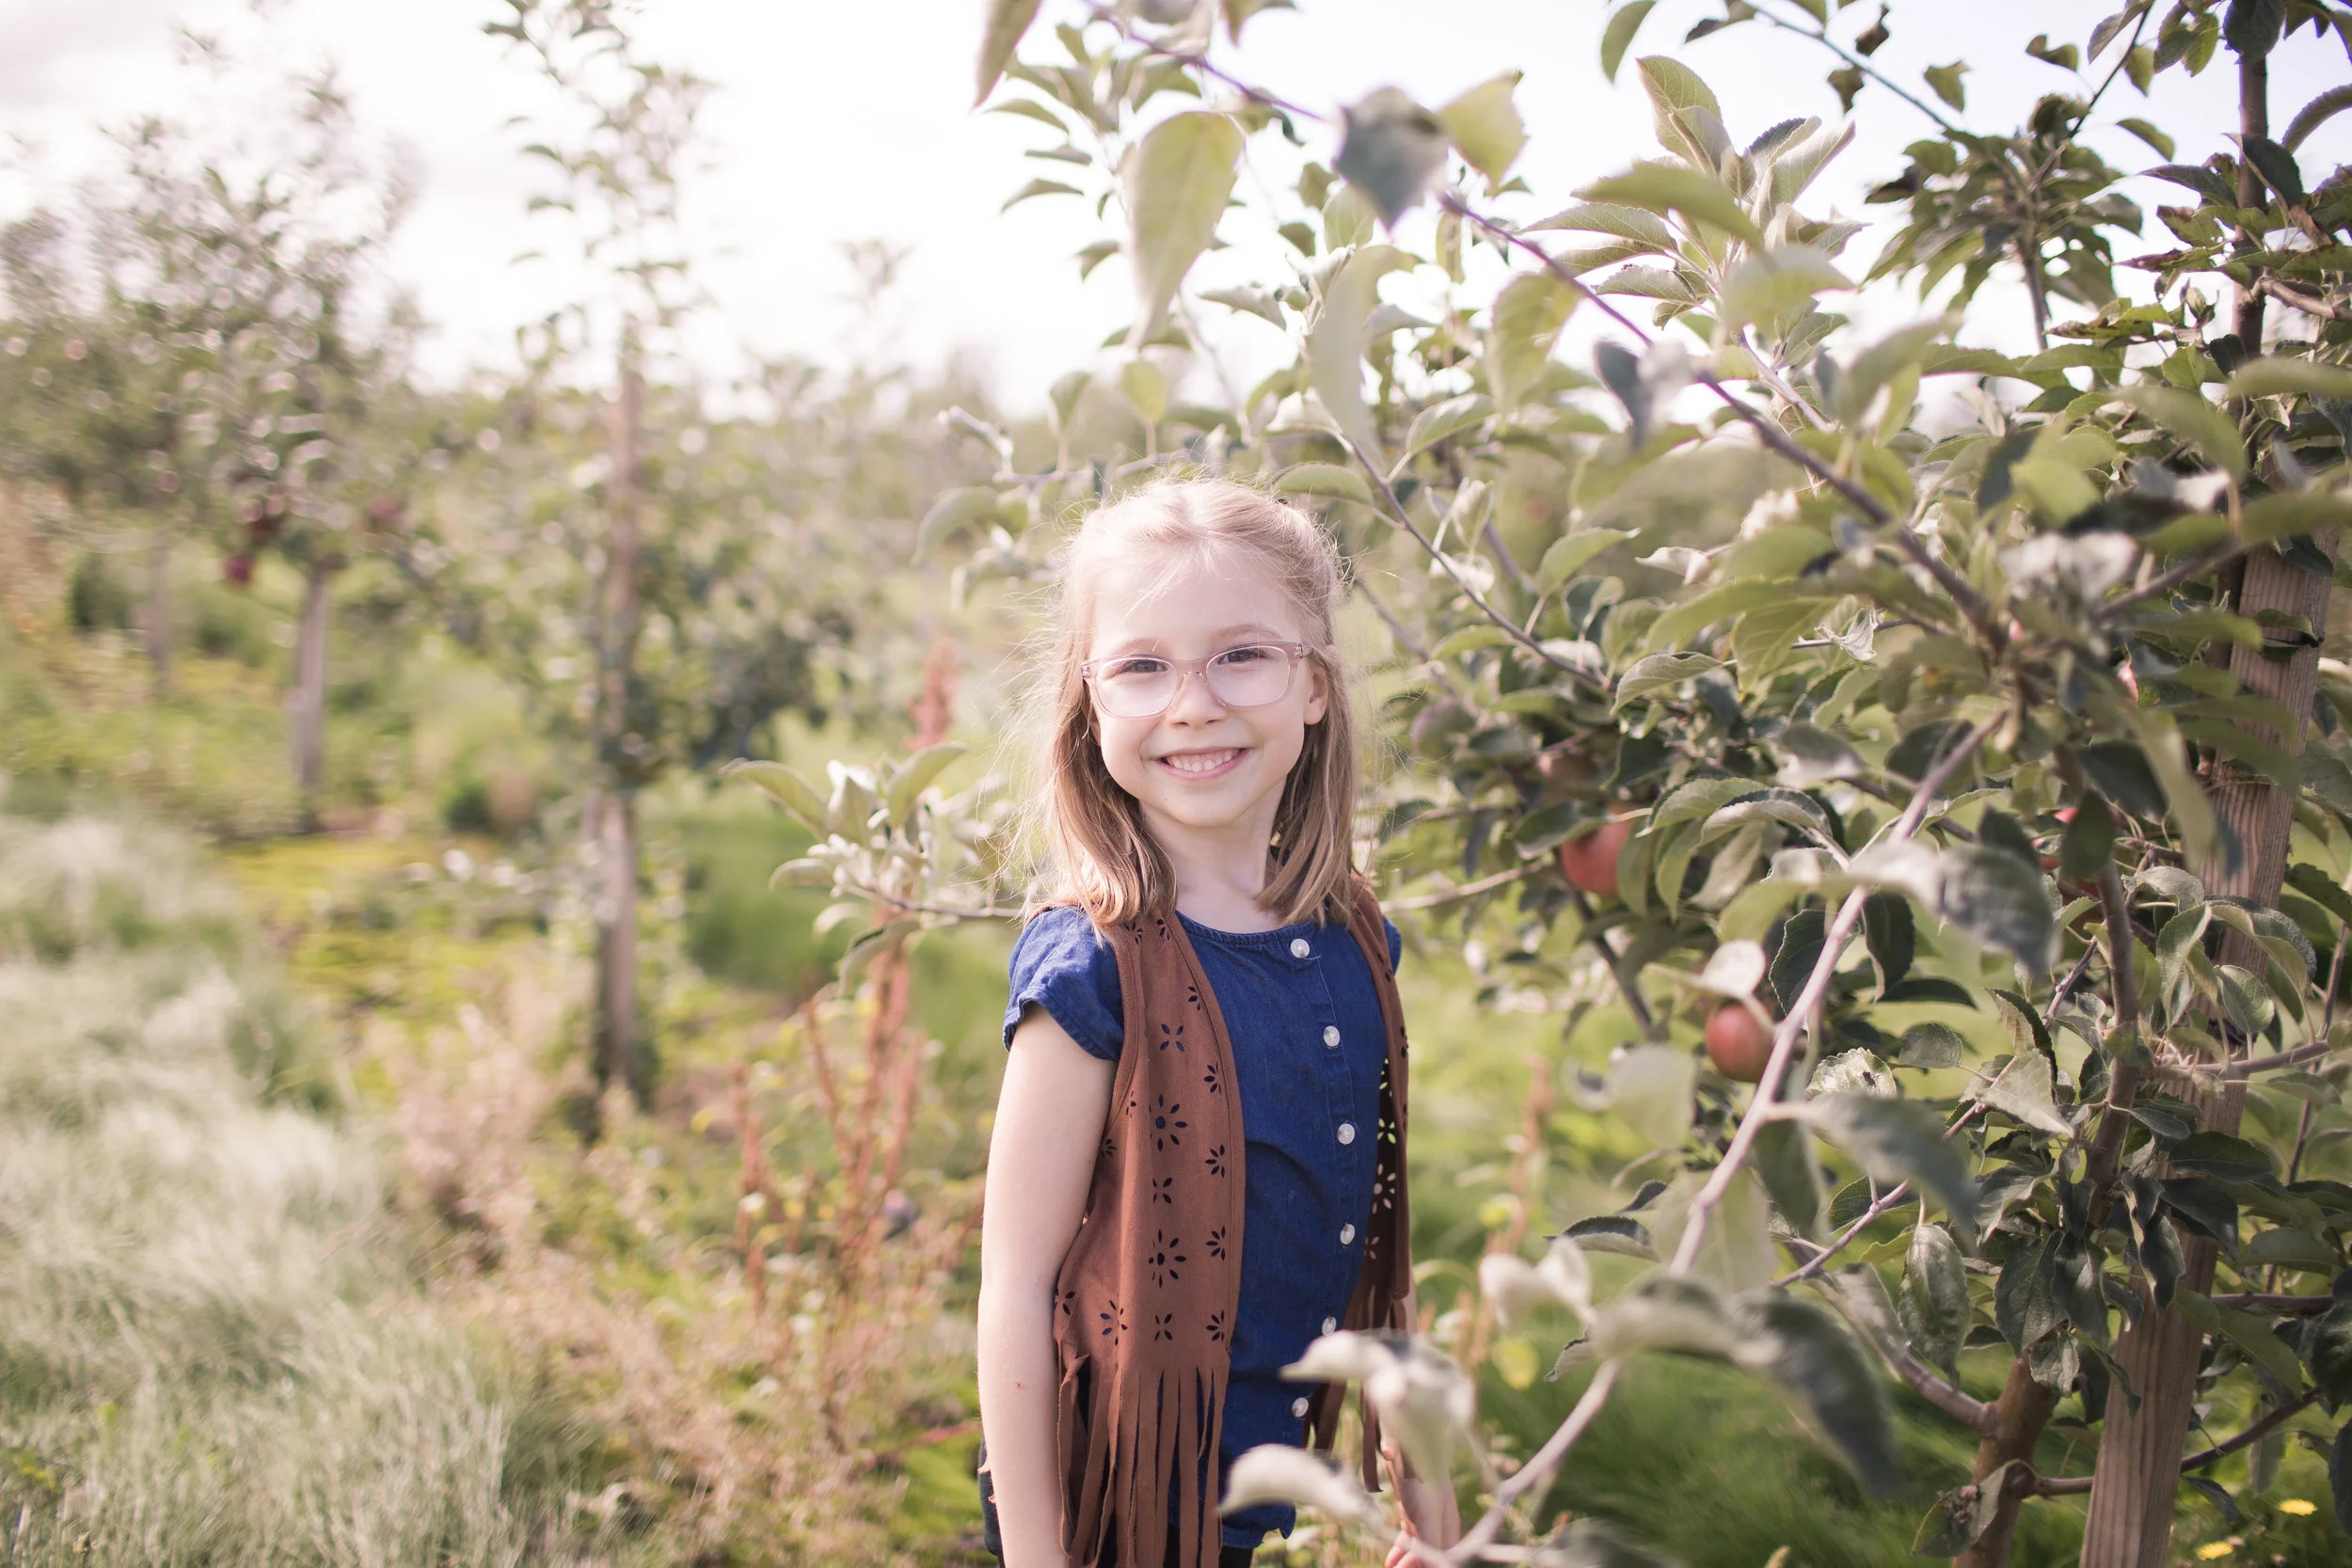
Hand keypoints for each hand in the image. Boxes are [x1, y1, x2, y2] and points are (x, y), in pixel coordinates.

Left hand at [1380, 1439, 1459, 1564]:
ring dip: (1408, 1561)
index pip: (1446, 1556)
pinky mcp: (1411, 1507)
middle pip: (1432, 1553)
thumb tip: (1435, 1567)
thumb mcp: (1425, 1518)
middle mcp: (1440, 1520)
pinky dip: (1402, 1549)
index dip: (1433, 1565)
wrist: (1405, 1444)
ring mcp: (1425, 1513)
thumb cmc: (1420, 1479)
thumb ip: (1430, 1546)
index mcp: (1449, 1524)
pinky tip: (1391, 1560)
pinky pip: (1409, 1535)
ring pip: (1419, 1546)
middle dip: (1418, 1565)